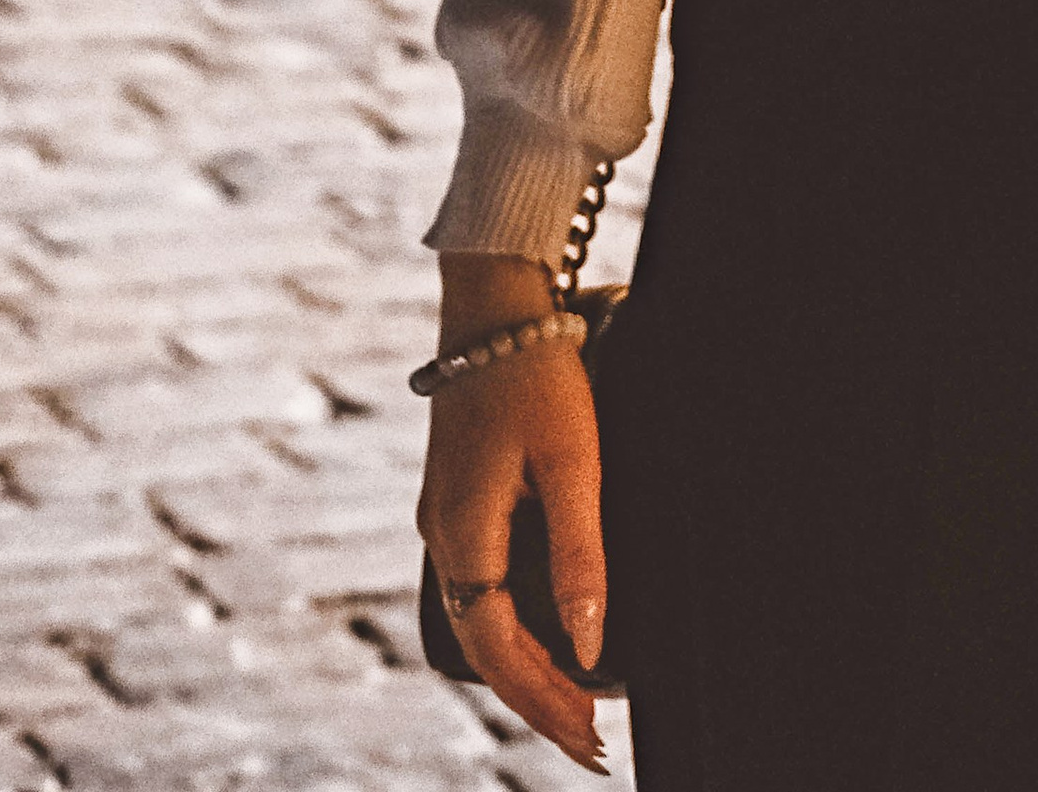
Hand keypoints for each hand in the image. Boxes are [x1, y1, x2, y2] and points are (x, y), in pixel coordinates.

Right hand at [417, 308, 607, 773]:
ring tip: (578, 698)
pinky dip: (517, 621)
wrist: (495, 297)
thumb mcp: (572, 460)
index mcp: (462, 533)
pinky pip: (482, 581)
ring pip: (483, 616)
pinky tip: (551, 627)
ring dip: (527, 664)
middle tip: (594, 738)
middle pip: (487, 645)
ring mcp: (446, 514)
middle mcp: (442, 533)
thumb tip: (588, 645)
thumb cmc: (535, 369)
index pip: (501, 649)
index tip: (593, 739)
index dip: (546, 702)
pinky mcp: (459, 494)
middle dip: (538, 697)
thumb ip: (580, 554)